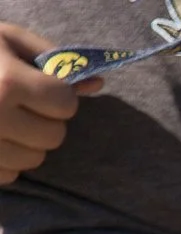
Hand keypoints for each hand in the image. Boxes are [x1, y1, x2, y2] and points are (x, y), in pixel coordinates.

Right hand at [0, 24, 93, 184]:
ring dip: (27, 141)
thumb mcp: (5, 39)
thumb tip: (98, 85)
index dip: (56, 94)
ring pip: (35, 159)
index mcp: (8, 83)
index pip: (65, 104)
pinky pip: (11, 174)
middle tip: (19, 103)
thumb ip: (51, 58)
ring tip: (2, 118)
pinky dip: (6, 159)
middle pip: (54, 136)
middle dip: (43, 120)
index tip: (39, 86)